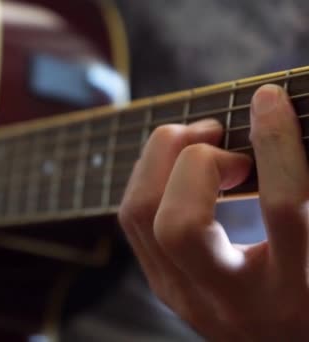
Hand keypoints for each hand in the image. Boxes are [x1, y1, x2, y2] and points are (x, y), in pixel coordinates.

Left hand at [118, 84, 308, 339]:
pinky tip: (181, 163)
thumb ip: (301, 196)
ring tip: (201, 140)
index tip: (269, 100)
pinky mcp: (164, 286)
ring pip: (140, 216)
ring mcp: (187, 298)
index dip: (275, 143)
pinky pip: (134, 218)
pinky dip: (151, 176)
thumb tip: (276, 119)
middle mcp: (234, 304)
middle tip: (224, 139)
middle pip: (180, 225)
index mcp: (300, 294)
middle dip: (196, 162)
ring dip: (160, 160)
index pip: (284, 209)